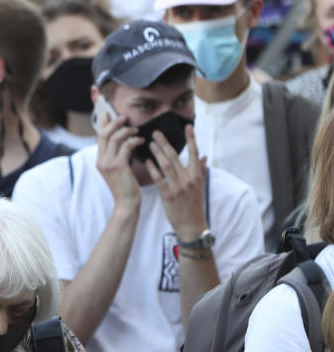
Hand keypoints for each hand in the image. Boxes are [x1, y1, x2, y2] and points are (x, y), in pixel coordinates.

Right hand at [95, 113, 142, 215]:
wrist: (126, 204)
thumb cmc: (125, 187)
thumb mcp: (117, 170)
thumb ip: (116, 156)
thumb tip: (122, 141)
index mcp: (99, 160)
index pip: (99, 136)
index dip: (104, 123)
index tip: (109, 113)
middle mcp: (101, 160)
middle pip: (104, 133)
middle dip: (115, 122)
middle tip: (125, 118)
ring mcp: (108, 163)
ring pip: (115, 137)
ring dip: (127, 131)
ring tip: (136, 130)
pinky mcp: (119, 166)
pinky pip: (126, 146)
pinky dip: (134, 141)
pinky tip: (141, 141)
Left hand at [144, 124, 207, 239]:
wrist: (192, 225)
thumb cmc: (195, 204)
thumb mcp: (200, 187)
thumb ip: (200, 170)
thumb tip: (204, 156)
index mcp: (197, 175)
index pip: (194, 153)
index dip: (191, 139)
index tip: (188, 126)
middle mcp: (189, 179)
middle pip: (176, 156)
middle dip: (165, 143)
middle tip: (156, 132)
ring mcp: (178, 187)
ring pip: (166, 165)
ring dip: (157, 153)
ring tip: (150, 143)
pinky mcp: (168, 195)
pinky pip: (159, 179)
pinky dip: (152, 169)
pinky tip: (147, 161)